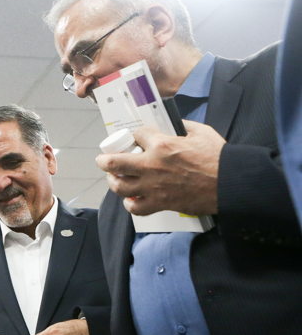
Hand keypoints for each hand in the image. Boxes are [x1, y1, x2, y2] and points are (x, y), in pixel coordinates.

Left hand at [95, 121, 224, 215]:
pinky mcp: (160, 203)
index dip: (136, 135)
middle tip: (104, 160)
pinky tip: (132, 199)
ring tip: (115, 179)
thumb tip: (173, 126)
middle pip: (113, 162)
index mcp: (162, 145)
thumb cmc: (219, 158)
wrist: (231, 184)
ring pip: (119, 186)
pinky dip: (131, 204)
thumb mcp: (201, 132)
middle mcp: (152, 166)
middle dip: (104, 160)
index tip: (137, 139)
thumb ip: (183, 127)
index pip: (137, 135)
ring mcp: (154, 187)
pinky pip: (135, 208)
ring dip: (114, 182)